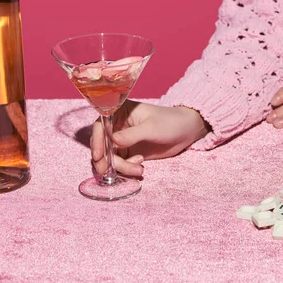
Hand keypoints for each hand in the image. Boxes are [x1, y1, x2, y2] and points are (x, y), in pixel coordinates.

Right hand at [91, 100, 210, 176]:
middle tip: (108, 171)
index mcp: (120, 111)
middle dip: (105, 159)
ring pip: (110, 156)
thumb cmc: (170, 122)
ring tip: (138, 169)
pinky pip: (120, 162)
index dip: (96, 141)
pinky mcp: (130, 151)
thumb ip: (132, 135)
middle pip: (102, 144)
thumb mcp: (151, 128)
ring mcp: (123, 139)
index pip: (100, 125)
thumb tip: (113, 141)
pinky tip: (140, 167)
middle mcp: (117, 125)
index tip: (98, 156)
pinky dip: (127, 168)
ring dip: (120, 166)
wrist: (186, 131)